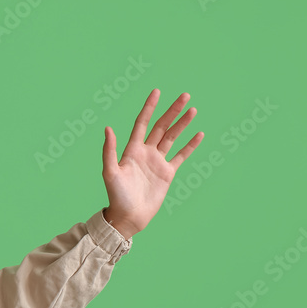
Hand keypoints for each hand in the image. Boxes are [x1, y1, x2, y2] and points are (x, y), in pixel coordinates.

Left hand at [101, 89, 203, 238]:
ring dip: (182, 124)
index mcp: (131, 150)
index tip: (156, 92)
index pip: (142, 123)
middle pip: (161, 127)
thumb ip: (110, 150)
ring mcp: (157, 162)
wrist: (129, 216)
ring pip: (172, 138)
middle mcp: (145, 152)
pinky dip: (190, 145)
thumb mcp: (110, 172)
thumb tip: (108, 128)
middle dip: (172, 111)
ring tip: (193, 110)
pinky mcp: (167, 173)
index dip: (149, 108)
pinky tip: (198, 134)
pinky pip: (181, 155)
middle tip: (185, 96)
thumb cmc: (116, 195)